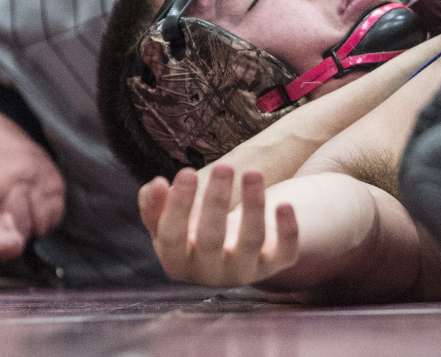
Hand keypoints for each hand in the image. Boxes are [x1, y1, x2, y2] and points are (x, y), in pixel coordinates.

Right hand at [139, 165, 298, 286]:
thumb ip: (153, 204)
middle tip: (223, 167)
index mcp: (177, 262)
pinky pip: (286, 252)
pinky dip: (288, 230)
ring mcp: (244, 271)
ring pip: (251, 240)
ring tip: (253, 172)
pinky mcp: (274, 265)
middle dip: (217, 201)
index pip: (173, 237)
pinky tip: (285, 203)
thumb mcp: (165, 220)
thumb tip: (157, 184)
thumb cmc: (189, 229)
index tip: (186, 172)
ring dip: (254, 205)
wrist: (226, 251)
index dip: (178, 205)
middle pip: (212, 239)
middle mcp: (210, 273)